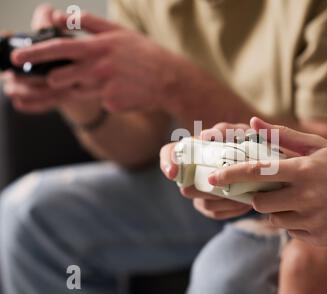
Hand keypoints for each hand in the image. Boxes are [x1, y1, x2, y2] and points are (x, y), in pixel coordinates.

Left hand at [12, 12, 182, 112]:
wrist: (170, 80)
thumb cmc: (145, 54)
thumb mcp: (118, 32)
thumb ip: (87, 23)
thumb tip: (59, 17)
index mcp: (98, 47)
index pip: (57, 48)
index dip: (34, 53)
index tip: (17, 57)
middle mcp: (98, 68)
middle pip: (60, 76)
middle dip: (57, 77)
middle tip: (67, 74)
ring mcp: (105, 88)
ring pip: (78, 91)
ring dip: (83, 86)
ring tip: (106, 80)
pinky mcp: (112, 104)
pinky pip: (98, 102)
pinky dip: (104, 97)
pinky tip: (121, 91)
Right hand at [159, 122, 252, 219]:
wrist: (263, 163)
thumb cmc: (248, 142)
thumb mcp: (240, 132)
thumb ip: (224, 130)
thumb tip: (203, 135)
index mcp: (194, 149)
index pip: (168, 153)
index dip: (167, 163)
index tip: (173, 174)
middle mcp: (192, 172)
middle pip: (186, 188)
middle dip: (207, 189)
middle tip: (227, 185)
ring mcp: (200, 191)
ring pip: (203, 204)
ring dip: (224, 201)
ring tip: (245, 194)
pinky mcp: (212, 206)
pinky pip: (216, 213)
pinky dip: (232, 209)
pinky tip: (246, 203)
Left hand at [207, 117, 326, 244]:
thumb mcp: (317, 145)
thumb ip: (282, 135)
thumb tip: (252, 122)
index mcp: (303, 171)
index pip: (257, 173)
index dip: (231, 175)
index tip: (213, 179)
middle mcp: (306, 197)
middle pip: (260, 202)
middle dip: (259, 196)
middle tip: (273, 189)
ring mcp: (312, 220)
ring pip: (274, 219)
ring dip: (278, 209)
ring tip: (299, 199)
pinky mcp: (317, 238)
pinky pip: (290, 231)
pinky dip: (294, 222)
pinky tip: (312, 212)